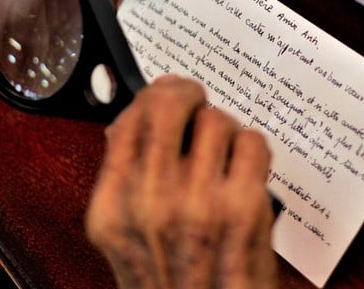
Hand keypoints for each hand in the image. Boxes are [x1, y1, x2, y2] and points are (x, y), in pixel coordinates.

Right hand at [85, 74, 277, 287]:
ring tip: (222, 152)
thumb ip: (121, 177)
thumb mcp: (123, 235)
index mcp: (112, 205)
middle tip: (195, 101)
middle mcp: (149, 199)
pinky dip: (251, 149)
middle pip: (167, 104)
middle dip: (186, 94)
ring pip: (215, 120)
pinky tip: (243, 170)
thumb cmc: (169, 281)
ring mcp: (197, 202)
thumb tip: (131, 122)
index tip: (164, 95)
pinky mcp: (242, 206)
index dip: (150, 98)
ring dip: (222, 129)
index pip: (128, 120)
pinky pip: (251, 140)